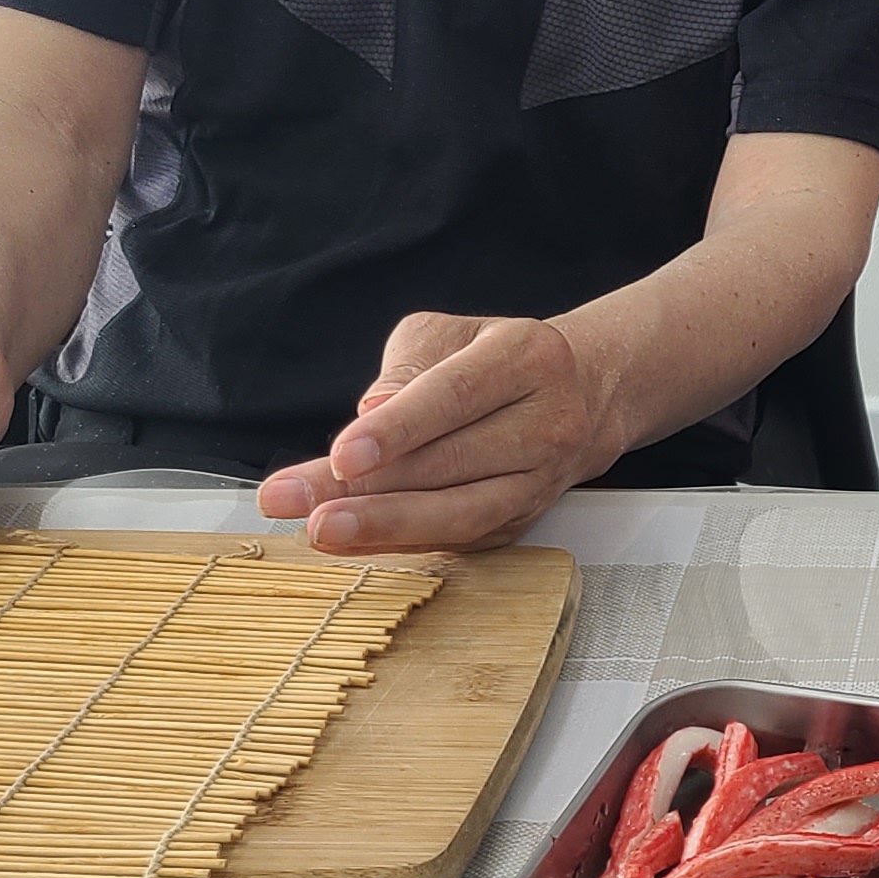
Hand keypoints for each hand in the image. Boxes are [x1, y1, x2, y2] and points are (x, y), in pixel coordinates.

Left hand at [257, 309, 627, 552]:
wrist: (585, 392)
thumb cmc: (499, 358)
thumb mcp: (451, 335)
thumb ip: (406, 369)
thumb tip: (369, 415)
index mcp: (527, 357)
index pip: (455, 396)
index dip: (398, 429)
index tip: (343, 454)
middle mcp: (547, 421)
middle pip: (450, 463)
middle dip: (365, 487)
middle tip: (294, 498)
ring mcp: (542, 478)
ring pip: (463, 513)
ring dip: (385, 526)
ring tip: (321, 529)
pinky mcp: (525, 519)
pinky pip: (463, 538)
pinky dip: (405, 542)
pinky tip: (354, 541)